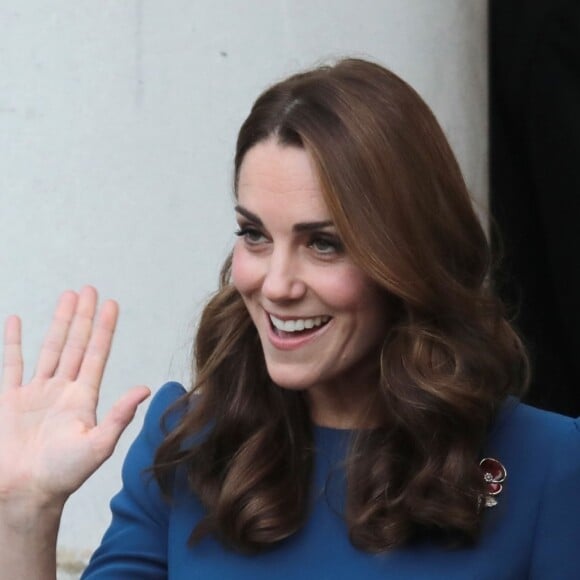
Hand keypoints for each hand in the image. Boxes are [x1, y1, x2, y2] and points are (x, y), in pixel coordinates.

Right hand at [0, 287, 149, 508]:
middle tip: (88, 288)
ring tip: (67, 297)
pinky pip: (11, 364)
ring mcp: (36, 392)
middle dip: (83, 316)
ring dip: (57, 322)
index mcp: (83, 397)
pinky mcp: (10, 400)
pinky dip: (13, 342)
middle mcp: (62, 389)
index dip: (104, 328)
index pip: (96, 353)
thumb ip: (119, 415)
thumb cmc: (63, 475)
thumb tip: (145, 389)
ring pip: (49, 347)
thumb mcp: (98, 445)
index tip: (111, 303)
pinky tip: (17, 321)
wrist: (25, 495)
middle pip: (75, 343)